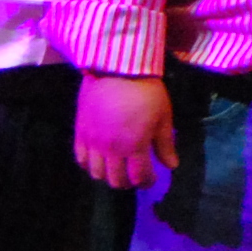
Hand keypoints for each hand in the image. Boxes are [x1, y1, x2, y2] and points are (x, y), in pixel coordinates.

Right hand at [73, 74, 179, 189]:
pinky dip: (89, 165)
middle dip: (128, 182)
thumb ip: (165, 144)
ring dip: (108, 176)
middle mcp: (111, 149)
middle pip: (116, 180)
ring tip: (116, 168)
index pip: (139, 177)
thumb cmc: (145, 91)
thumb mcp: (163, 117)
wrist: (116, 68)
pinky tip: (98, 160)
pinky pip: (80, 159)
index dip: (147, 182)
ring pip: (96, 174)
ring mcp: (93, 142)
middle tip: (135, 174)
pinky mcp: (80, 133)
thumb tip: (171, 166)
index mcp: (134, 146)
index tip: (152, 178)